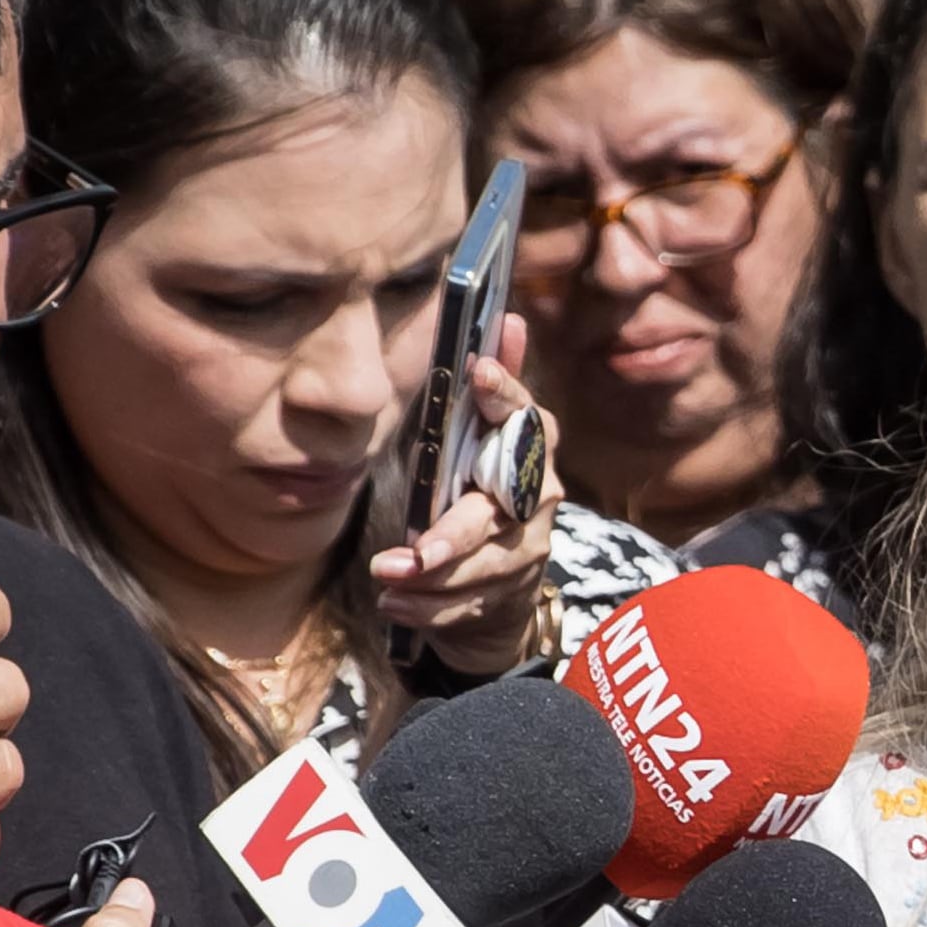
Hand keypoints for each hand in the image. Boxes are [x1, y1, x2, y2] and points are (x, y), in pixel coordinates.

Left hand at [373, 317, 560, 674]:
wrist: (498, 582)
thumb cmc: (476, 491)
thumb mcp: (475, 436)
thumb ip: (492, 387)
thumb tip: (508, 318)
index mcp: (530, 447)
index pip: (525, 418)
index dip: (505, 395)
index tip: (478, 372)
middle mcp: (539, 497)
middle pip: (499, 513)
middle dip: (456, 535)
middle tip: (415, 552)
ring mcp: (528, 549)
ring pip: (485, 567)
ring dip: (434, 580)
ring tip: (387, 579)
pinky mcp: (511, 594)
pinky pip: (470, 605)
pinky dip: (430, 608)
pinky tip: (395, 605)